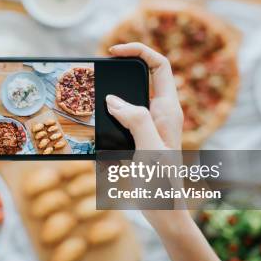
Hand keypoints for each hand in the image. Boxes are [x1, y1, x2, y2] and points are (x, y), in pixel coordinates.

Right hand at [106, 42, 189, 230]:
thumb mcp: (150, 149)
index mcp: (168, 109)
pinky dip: (109, 112)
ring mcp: (148, 125)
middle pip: (143, 76)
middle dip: (122, 67)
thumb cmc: (162, 182)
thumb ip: (136, 120)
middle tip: (99, 68)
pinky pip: (122, 116)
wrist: (163, 210)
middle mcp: (160, 112)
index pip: (159, 65)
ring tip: (93, 90)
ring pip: (130, 96)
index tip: (115, 51)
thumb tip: (113, 100)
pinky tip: (95, 118)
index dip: (139, 51)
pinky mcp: (138, 137)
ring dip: (112, 91)